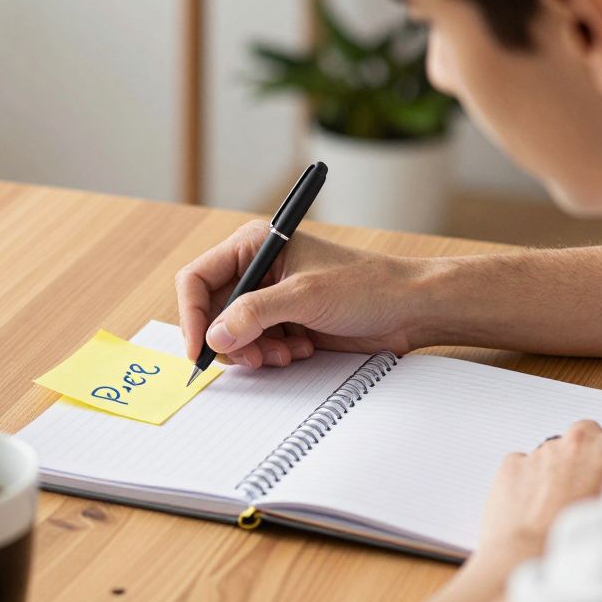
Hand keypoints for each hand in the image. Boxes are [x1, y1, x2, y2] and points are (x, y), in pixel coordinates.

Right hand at [175, 220, 432, 367]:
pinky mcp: (285, 323)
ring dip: (255, 350)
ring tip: (287, 351)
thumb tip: (214, 335)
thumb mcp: (305, 296)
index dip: (192, 314)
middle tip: (252, 356)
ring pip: (234, 334)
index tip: (198, 348)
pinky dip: (271, 355)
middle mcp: (257, 270)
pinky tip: (301, 350)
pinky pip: (256, 346)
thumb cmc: (367, 286)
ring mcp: (271, 299)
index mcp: (254, 245)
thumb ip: (255, 313)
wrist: (408, 309)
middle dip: (230, 338)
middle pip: (212, 312)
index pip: (198, 278)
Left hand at [473, 420, 601, 569]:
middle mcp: (577, 443)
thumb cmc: (582, 545)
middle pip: (587, 434)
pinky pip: (523, 464)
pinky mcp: (513, 463)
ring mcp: (542, 451)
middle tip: (585, 488)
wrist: (530, 560)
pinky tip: (531, 509)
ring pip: (553, 451)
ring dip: (555, 469)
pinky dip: (526, 480)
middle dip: (586, 455)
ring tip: (555, 507)